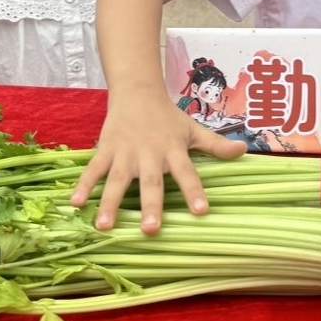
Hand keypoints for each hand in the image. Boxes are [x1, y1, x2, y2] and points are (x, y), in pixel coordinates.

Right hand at [70, 88, 246, 233]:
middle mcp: (149, 153)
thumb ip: (216, 144)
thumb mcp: (192, 129)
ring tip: (104, 226)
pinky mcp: (106, 149)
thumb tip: (245, 150)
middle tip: (151, 229)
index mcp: (173, 150)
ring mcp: (125, 152)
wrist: (137, 90)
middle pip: (151, 181)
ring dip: (110, 202)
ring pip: (118, 179)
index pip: (187, 172)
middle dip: (150, 204)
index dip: (194, 191)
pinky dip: (84, 185)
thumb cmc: (167, 116)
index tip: (201, 211)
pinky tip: (75, 204)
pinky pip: (94, 169)